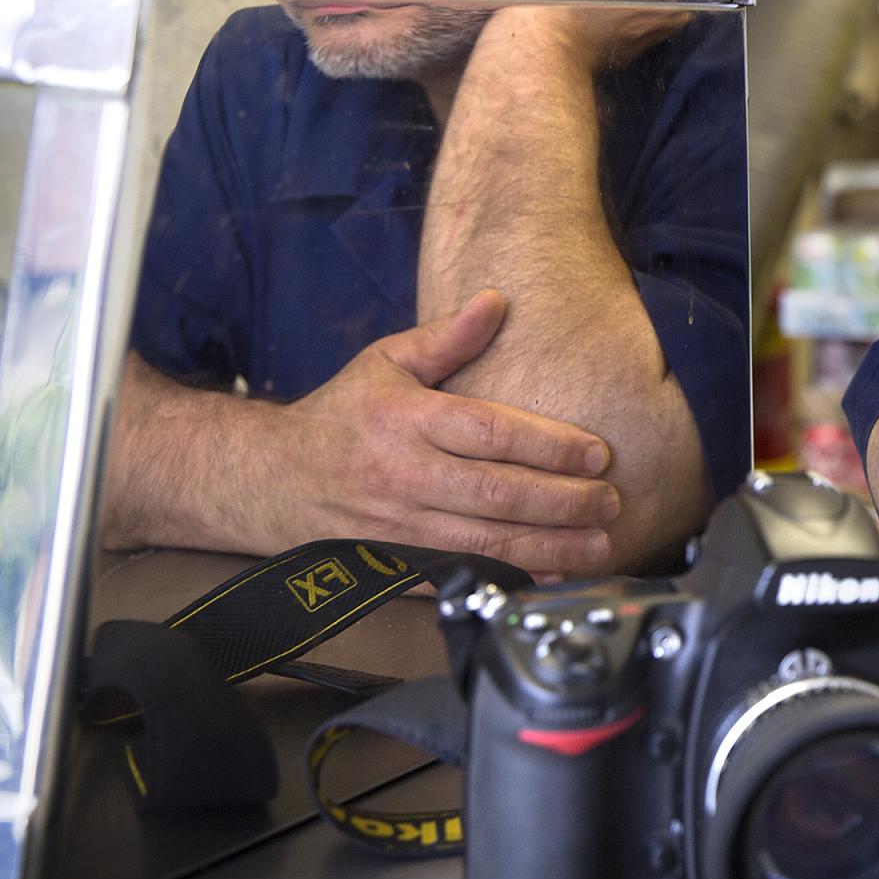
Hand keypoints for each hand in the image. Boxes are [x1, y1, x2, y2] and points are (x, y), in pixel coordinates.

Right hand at [263, 291, 622, 574]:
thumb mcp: (384, 362)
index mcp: (403, 420)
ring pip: (484, 543)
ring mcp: (395, 528)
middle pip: (496, 493)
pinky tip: (552, 575)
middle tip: (611, 501)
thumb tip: (498, 300)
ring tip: (601, 542)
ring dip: (549, 547)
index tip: (598, 453)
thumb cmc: (340, 416)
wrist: (268, 480)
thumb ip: (446, 337)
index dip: (549, 446)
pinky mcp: (391, 566)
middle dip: (562, 501)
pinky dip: (509, 579)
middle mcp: (401, 476)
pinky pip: (459, 576)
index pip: (490, 434)